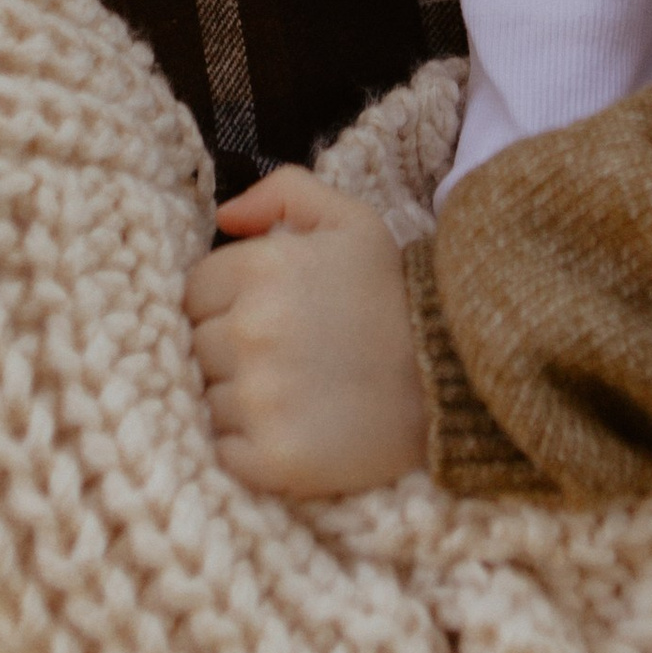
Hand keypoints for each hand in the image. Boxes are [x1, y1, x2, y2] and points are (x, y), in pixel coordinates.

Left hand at [185, 169, 429, 497]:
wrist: (455, 375)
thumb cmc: (394, 293)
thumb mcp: (350, 220)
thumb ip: (283, 193)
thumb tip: (224, 217)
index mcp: (260, 268)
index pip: (195, 292)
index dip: (227, 304)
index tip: (267, 315)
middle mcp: (250, 332)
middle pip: (197, 347)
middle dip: (231, 351)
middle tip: (286, 355)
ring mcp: (260, 400)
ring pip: (208, 401)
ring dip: (240, 400)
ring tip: (295, 392)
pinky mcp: (274, 460)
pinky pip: (226, 452)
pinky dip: (249, 447)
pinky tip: (292, 430)